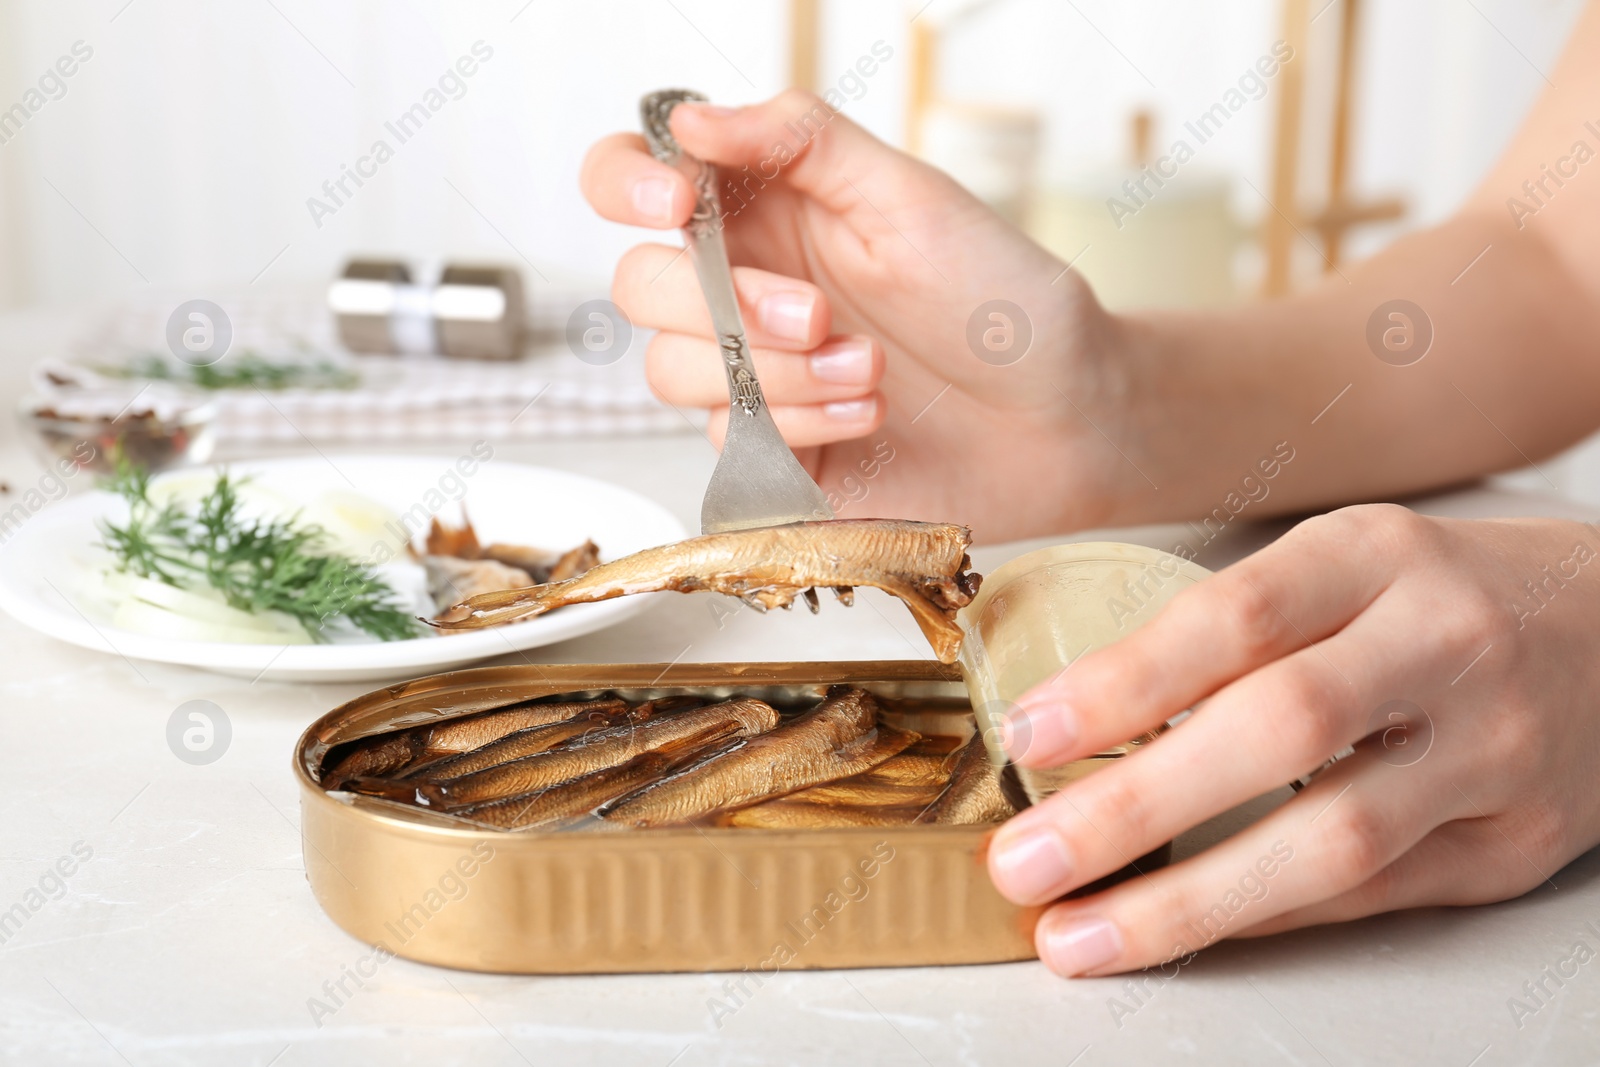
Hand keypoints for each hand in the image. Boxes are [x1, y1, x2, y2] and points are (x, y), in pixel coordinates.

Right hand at [580, 90, 1140, 539]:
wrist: (1062, 418)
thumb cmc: (999, 300)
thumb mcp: (909, 195)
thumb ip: (798, 140)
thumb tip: (693, 117)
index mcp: (763, 211)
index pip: (634, 180)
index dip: (625, 185)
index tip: (675, 203)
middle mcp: (741, 291)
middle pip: (638, 287)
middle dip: (724, 305)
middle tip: (821, 314)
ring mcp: (750, 376)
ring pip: (673, 373)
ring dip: (775, 375)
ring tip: (869, 372)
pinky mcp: (768, 454)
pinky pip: (726, 443)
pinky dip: (798, 429)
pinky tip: (866, 418)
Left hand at [985, 504, 1599, 974]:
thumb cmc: (1442, 595)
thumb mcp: (1343, 567)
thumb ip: (1233, 632)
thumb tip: (1078, 719)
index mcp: (1377, 556)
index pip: (1236, 618)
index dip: (1122, 683)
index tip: (1028, 736)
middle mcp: (1446, 644)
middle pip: (1280, 730)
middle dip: (1133, 808)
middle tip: (1024, 860)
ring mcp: (1495, 750)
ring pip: (1333, 841)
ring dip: (1188, 901)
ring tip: (1079, 932)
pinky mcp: (1520, 841)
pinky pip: (1373, 895)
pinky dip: (1263, 917)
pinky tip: (1182, 930)